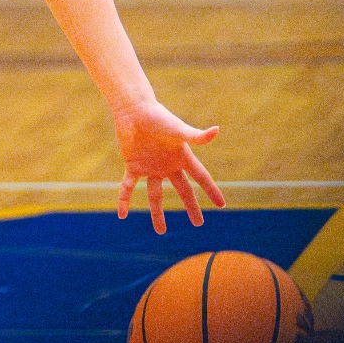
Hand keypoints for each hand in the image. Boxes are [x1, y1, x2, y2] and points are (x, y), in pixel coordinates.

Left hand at [113, 101, 227, 234]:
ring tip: (161, 232)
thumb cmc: (158, 117)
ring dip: (157, 213)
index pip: (201, 177)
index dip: (211, 191)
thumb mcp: (178, 129)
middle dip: (191, 207)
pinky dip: (124, 199)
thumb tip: (217, 131)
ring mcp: (151, 167)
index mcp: (182, 157)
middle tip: (199, 223)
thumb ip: (196, 135)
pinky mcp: (133, 166)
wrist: (134, 110)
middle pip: (183, 190)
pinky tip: (122, 214)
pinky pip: (129, 187)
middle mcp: (168, 165)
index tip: (221, 204)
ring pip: (155, 195)